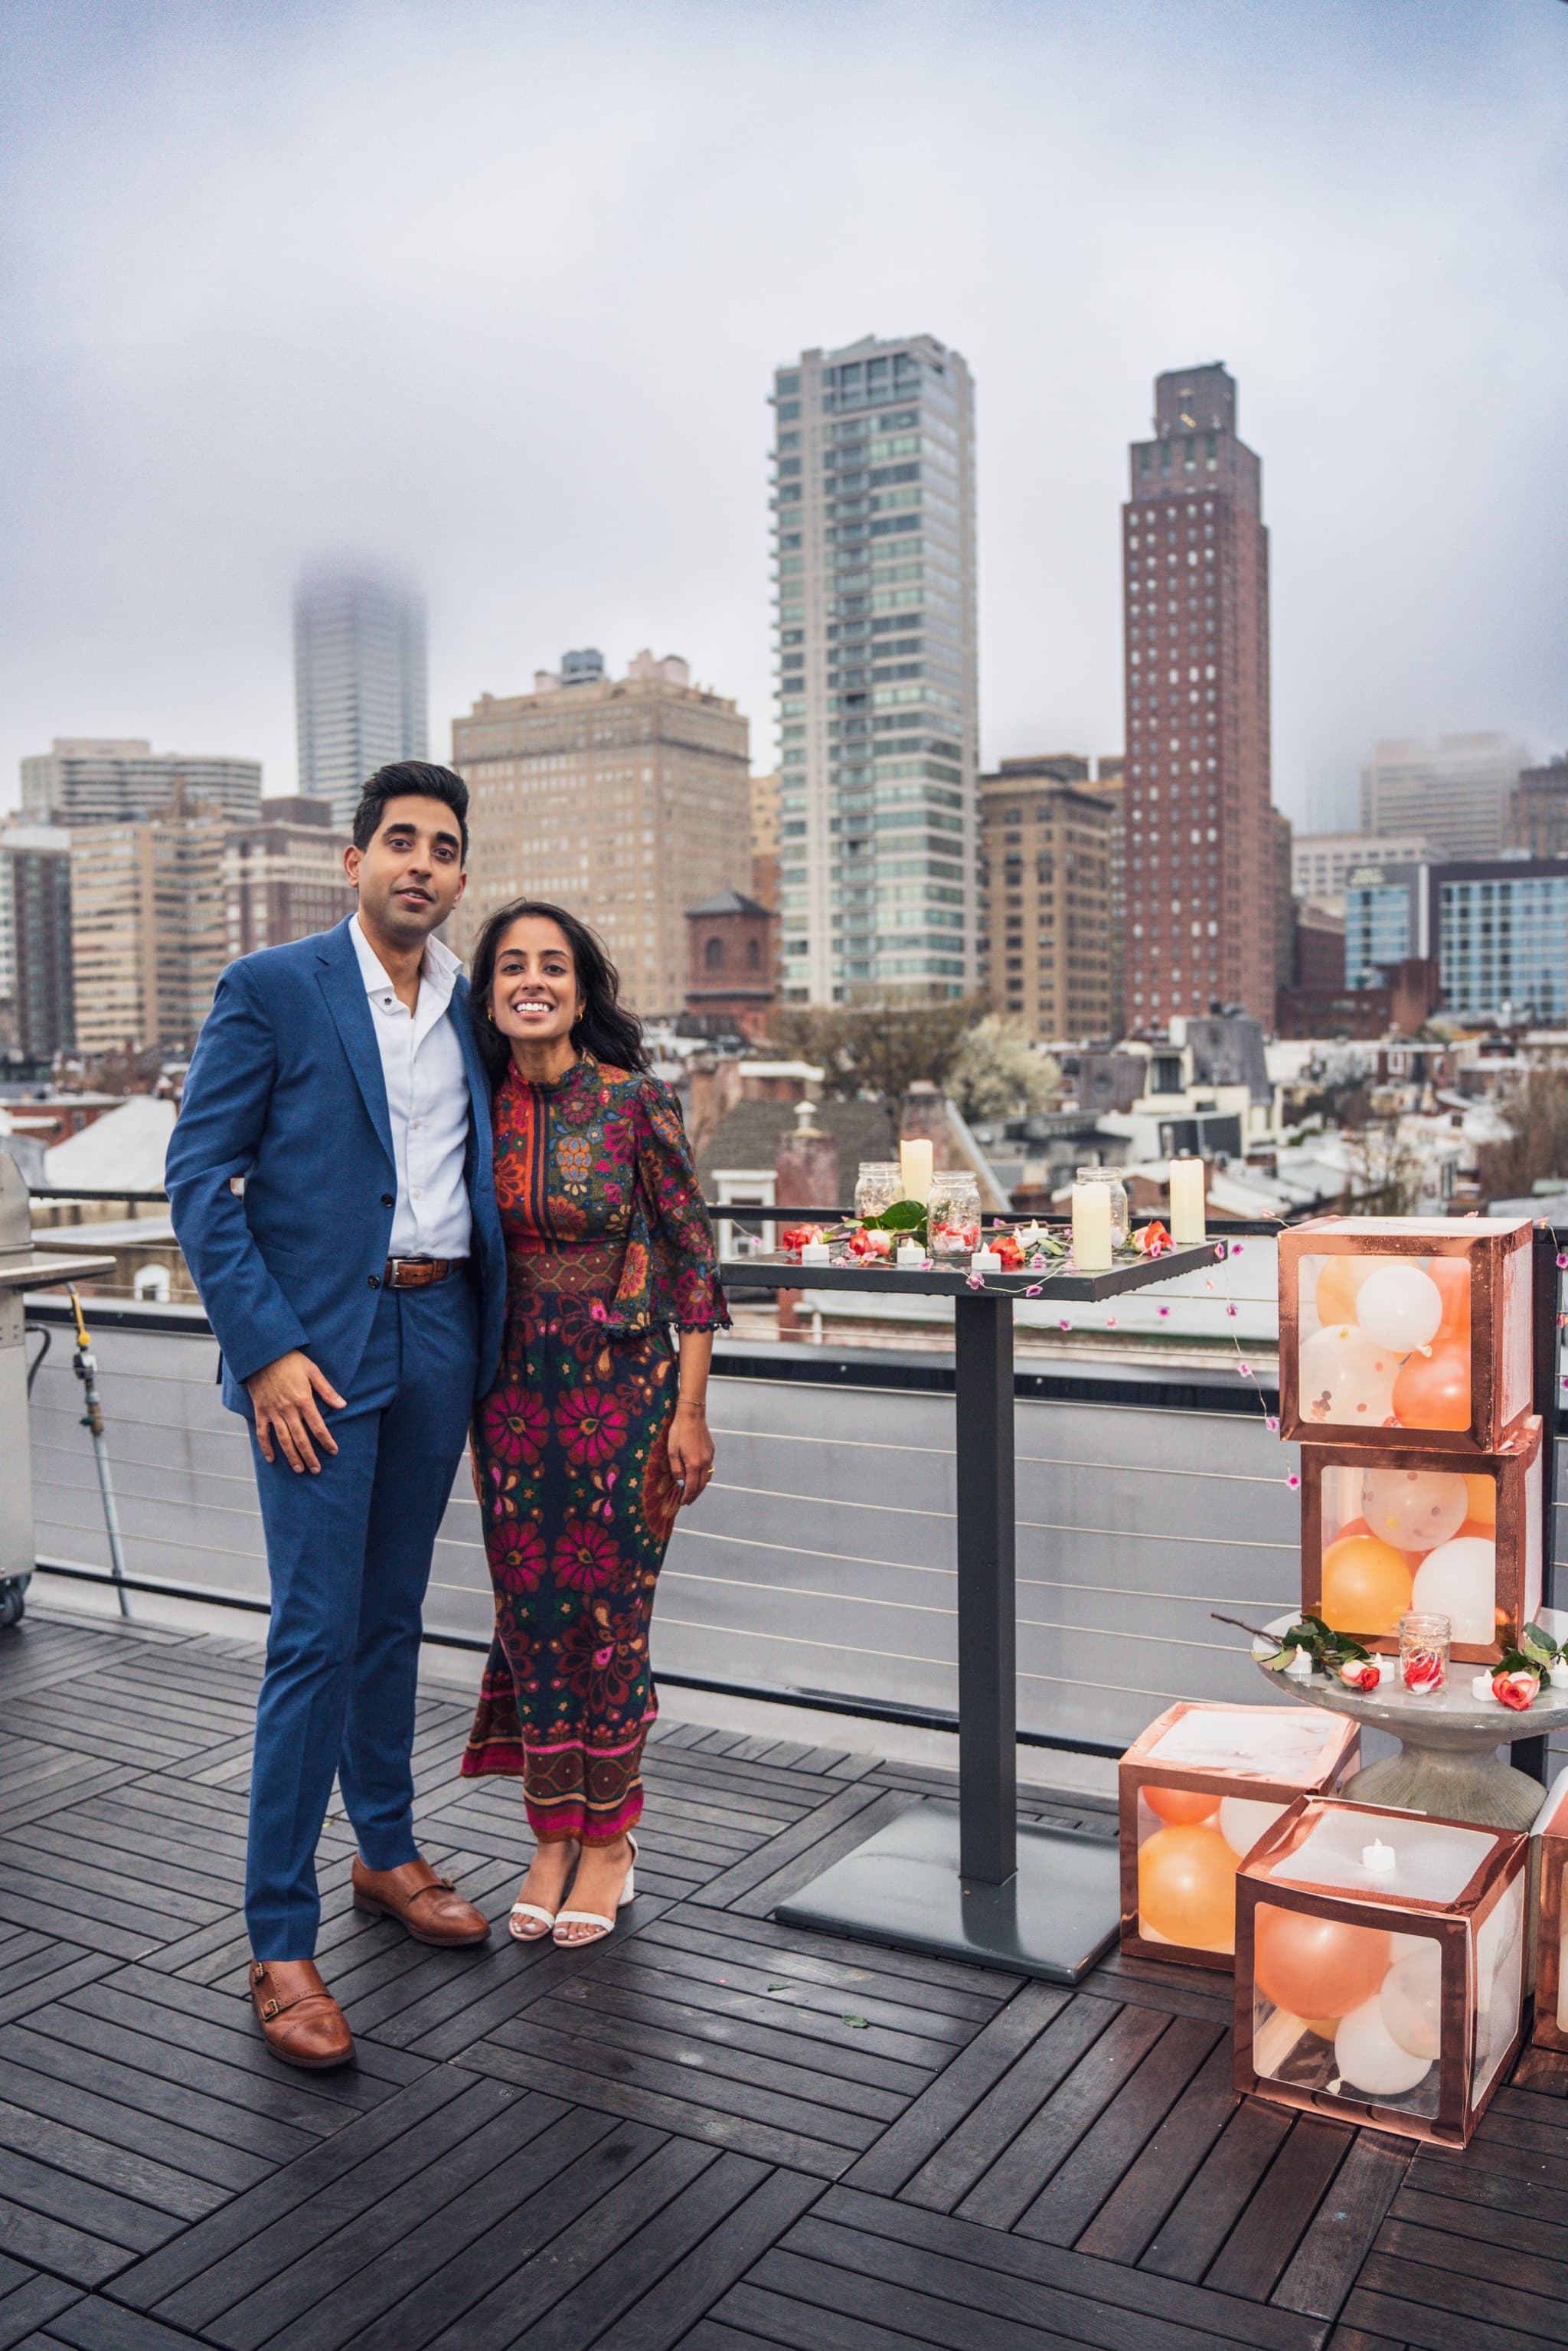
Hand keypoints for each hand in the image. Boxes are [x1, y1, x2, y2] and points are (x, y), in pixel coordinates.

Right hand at [246, 1350, 345, 1472]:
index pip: (317, 1426)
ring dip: (291, 1456)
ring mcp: (273, 1412)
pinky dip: (266, 1447)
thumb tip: (343, 1405)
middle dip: (309, 1456)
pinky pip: (263, 1433)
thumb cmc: (291, 1361)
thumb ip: (327, 1390)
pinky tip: (272, 1459)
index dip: (326, 1441)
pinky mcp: (261, 1411)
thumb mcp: (313, 1371)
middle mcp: (288, 1409)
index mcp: (303, 1400)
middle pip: (300, 1438)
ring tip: (299, 1469)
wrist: (263, 1354)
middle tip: (316, 1470)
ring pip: (283, 1439)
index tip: (333, 1451)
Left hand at [667, 1399, 713, 1506]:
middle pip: (702, 1485)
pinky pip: (709, 1468)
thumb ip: (676, 1469)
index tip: (683, 1502)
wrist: (692, 1416)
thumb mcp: (672, 1451)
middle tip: (688, 1501)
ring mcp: (709, 1457)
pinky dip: (704, 1477)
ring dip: (700, 1487)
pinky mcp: (711, 1451)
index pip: (692, 1486)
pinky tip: (698, 1476)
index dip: (687, 1496)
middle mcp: (704, 1463)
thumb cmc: (679, 1432)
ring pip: (707, 1477)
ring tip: (693, 1492)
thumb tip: (679, 1482)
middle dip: (695, 1495)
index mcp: (694, 1464)